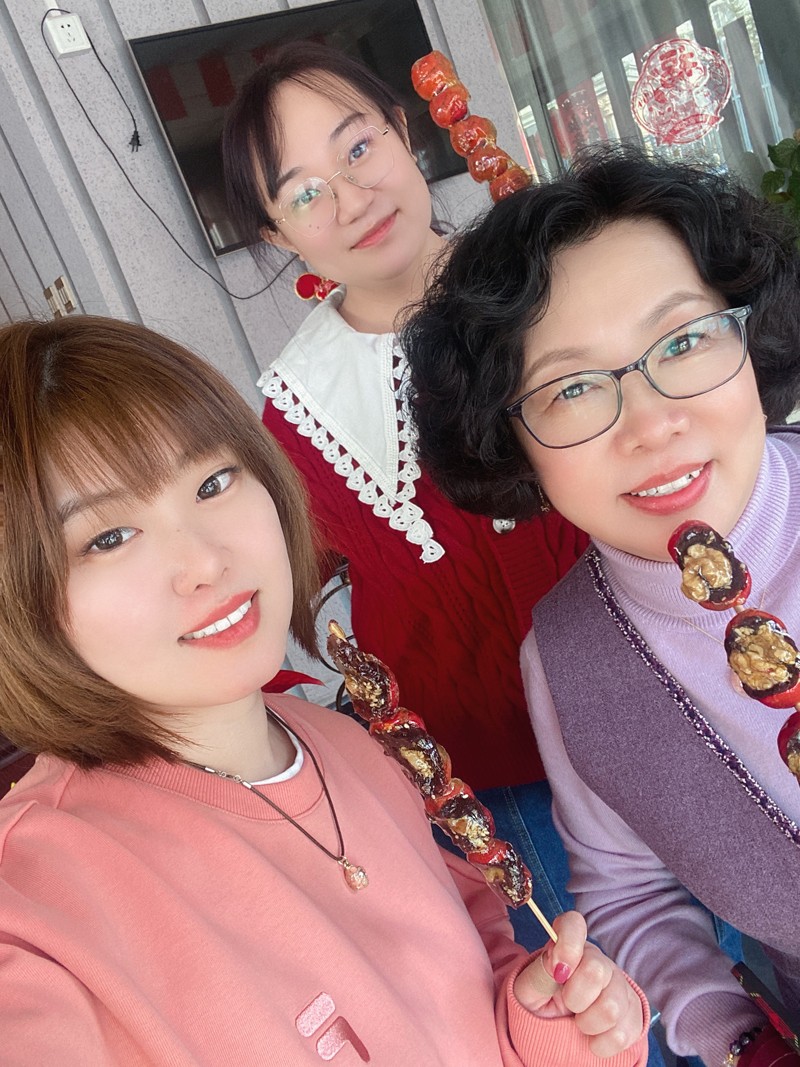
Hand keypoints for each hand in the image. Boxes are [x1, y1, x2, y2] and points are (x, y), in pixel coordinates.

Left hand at [513, 911, 643, 1057]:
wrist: (560, 1035)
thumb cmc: (543, 1005)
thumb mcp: (528, 990)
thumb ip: (539, 974)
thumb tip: (558, 964)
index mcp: (569, 946)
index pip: (573, 923)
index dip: (568, 943)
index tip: (559, 972)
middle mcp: (598, 961)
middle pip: (596, 970)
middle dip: (575, 998)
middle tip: (567, 1005)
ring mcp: (620, 987)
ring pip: (611, 1008)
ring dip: (588, 1024)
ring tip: (579, 1022)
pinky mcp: (634, 1016)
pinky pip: (621, 1035)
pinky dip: (601, 1044)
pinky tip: (593, 1036)